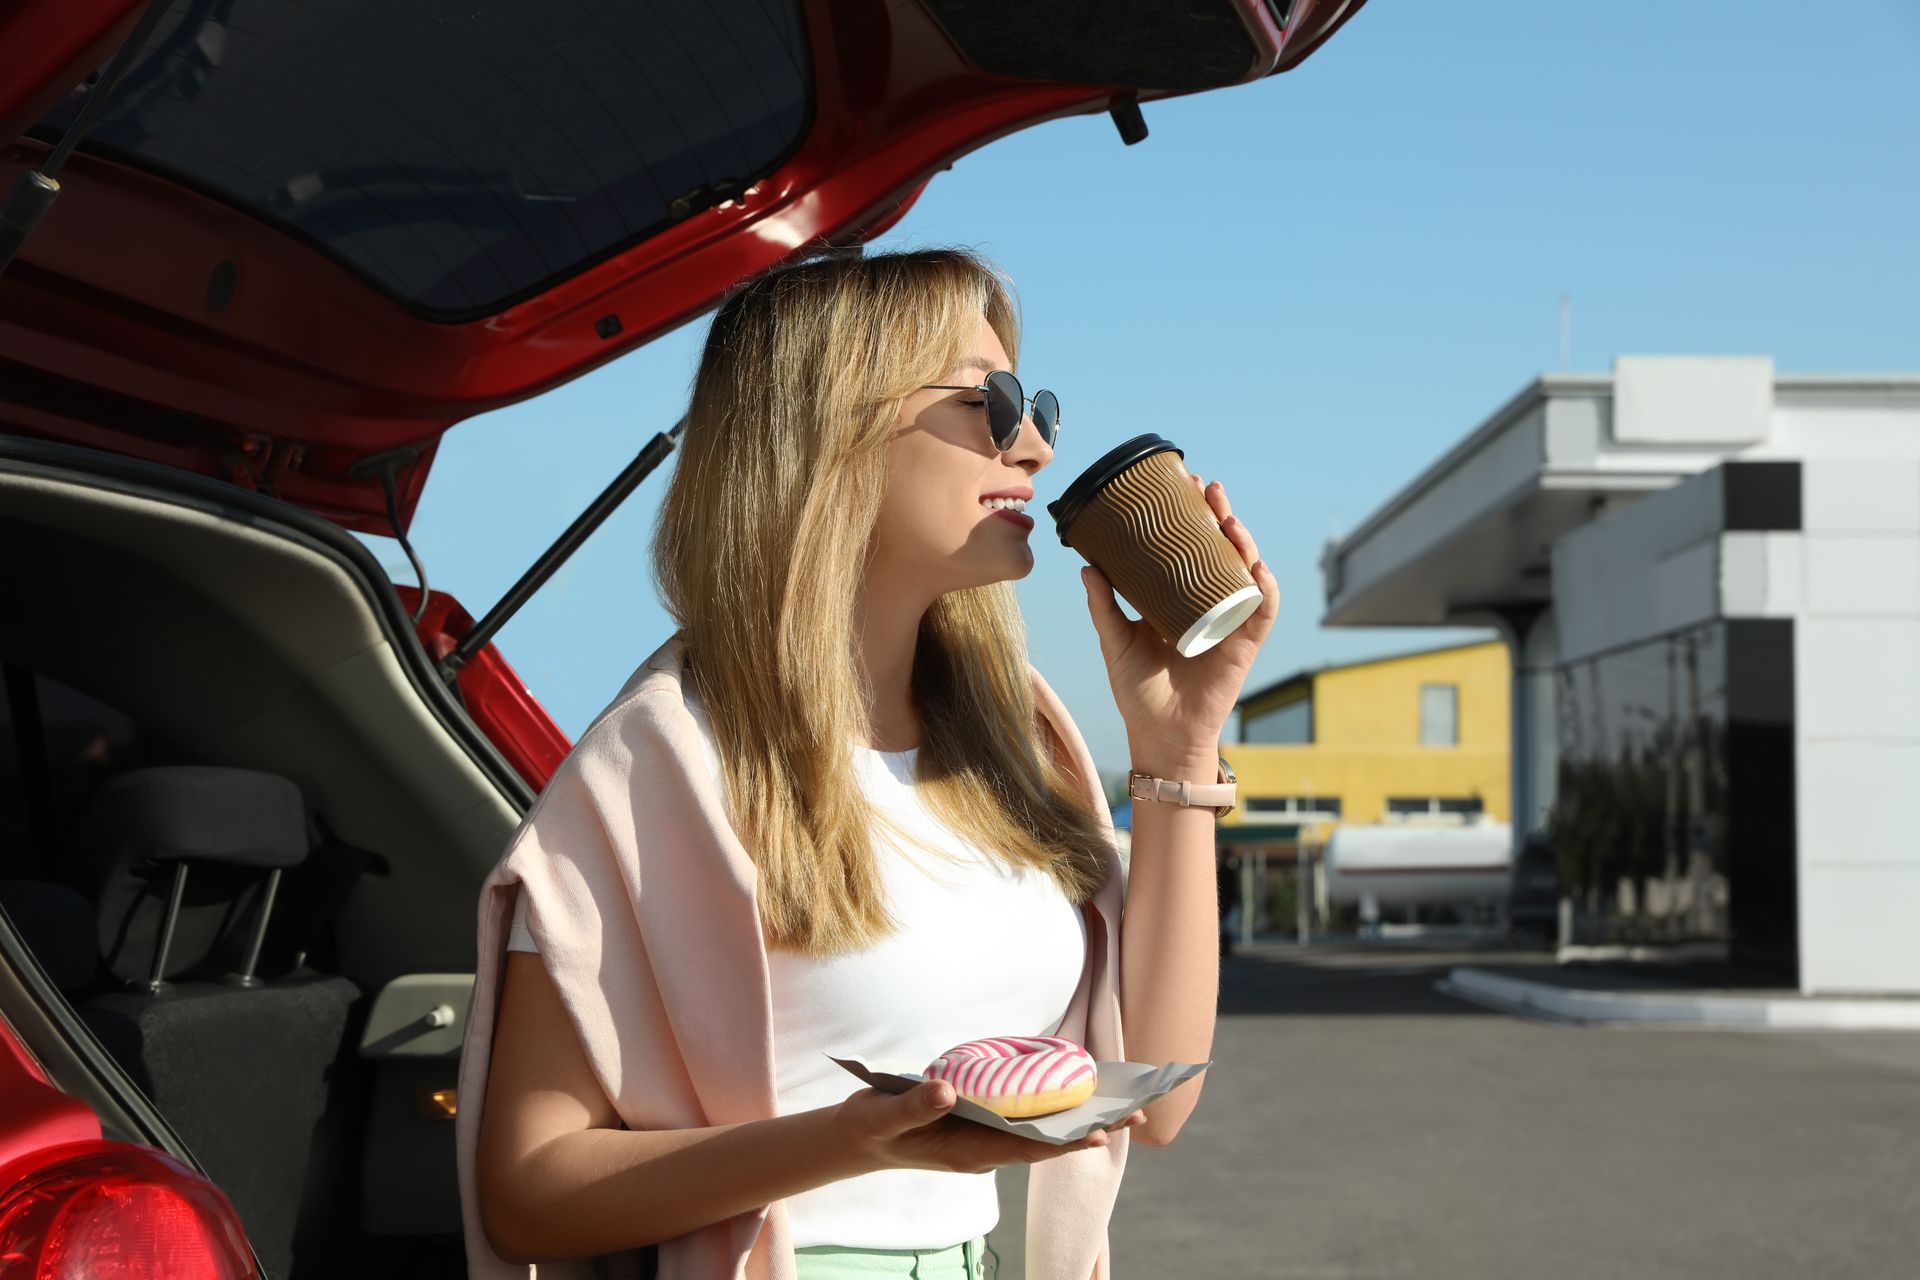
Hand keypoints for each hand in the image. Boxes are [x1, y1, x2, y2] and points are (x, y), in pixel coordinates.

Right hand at [833, 1080, 1146, 1175]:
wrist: (862, 1136)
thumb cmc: (873, 1127)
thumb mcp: (885, 1117)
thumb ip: (915, 1106)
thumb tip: (947, 1092)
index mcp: (968, 1154)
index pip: (1025, 1150)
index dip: (1062, 1143)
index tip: (1098, 1134)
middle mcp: (985, 1150)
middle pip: (1046, 1143)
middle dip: (1089, 1129)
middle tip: (1136, 1114)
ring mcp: (986, 1138)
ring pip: (1041, 1131)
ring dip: (1080, 1118)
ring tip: (1124, 1105)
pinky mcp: (982, 1123)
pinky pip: (1027, 1118)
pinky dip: (1054, 1107)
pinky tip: (1078, 1094)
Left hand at [1080, 473, 1278, 754]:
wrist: (1159, 736)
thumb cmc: (1138, 692)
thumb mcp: (1115, 641)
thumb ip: (1104, 606)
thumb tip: (1087, 565)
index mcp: (1180, 599)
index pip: (1193, 547)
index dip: (1194, 516)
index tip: (1184, 485)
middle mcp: (1210, 604)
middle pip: (1223, 552)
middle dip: (1222, 517)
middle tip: (1209, 490)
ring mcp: (1230, 622)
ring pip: (1247, 573)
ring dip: (1245, 545)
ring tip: (1230, 522)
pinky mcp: (1244, 646)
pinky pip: (1262, 612)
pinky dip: (1264, 589)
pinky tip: (1256, 569)